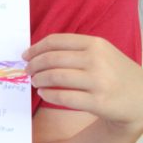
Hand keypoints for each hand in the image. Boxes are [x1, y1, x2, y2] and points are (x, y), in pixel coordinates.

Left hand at [23, 33, 142, 132]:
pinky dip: (48, 94)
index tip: (26, 55)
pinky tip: (44, 93)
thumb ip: (75, 50)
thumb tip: (38, 52)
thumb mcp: (102, 53)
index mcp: (96, 44)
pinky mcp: (97, 102)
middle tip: (27, 70)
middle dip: (34, 65)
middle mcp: (97, 60)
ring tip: (35, 81)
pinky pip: (63, 97)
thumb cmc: (116, 74)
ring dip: (39, 79)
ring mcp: (98, 81)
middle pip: (52, 59)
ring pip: (55, 77)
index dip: (36, 48)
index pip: (56, 41)